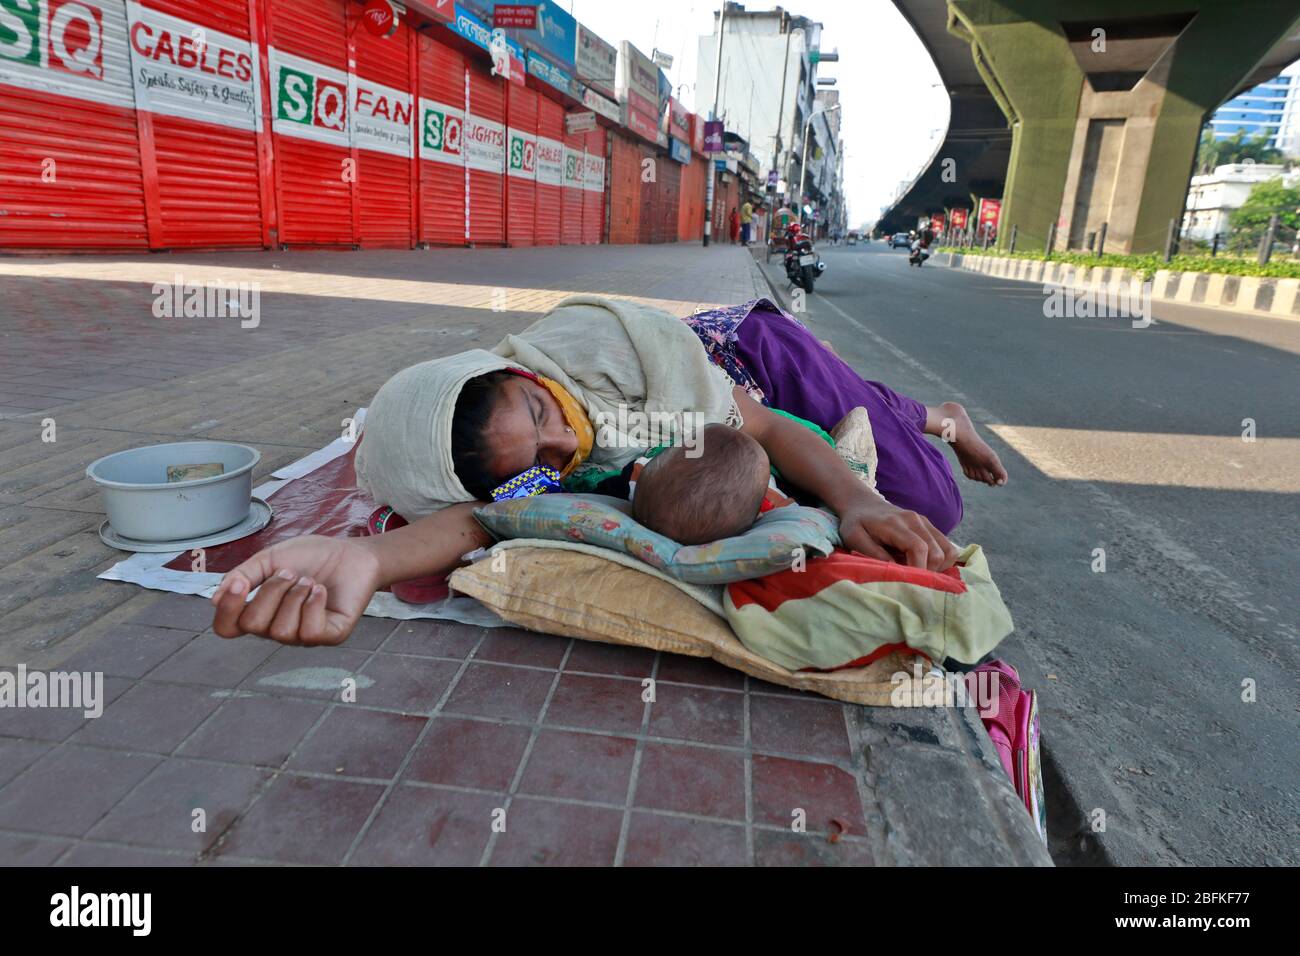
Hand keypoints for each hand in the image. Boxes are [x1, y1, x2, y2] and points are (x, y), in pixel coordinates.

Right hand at [210, 535, 381, 644]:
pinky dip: (313, 604)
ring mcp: (304, 636)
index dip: (227, 610)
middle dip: (271, 591)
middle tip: (291, 573)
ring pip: (281, 630)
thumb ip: (243, 575)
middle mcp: (278, 628)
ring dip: (295, 596)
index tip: (240, 583)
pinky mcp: (331, 635)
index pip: (227, 628)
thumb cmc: (312, 557)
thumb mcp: (271, 558)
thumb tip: (214, 599)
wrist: (353, 552)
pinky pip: (310, 632)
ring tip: (310, 581)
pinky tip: (321, 590)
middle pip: (253, 624)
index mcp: (260, 611)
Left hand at [836, 501, 959, 571]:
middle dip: (928, 572)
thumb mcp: (854, 538)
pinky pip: (948, 546)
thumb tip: (896, 570)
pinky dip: (943, 561)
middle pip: (936, 552)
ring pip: (948, 550)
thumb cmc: (856, 523)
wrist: (863, 503)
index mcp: (895, 524)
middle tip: (913, 582)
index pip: (918, 548)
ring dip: (939, 568)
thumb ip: (873, 553)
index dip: (918, 569)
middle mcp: (915, 520)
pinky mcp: (929, 526)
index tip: (909, 583)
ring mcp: (925, 522)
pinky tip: (926, 567)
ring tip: (920, 575)